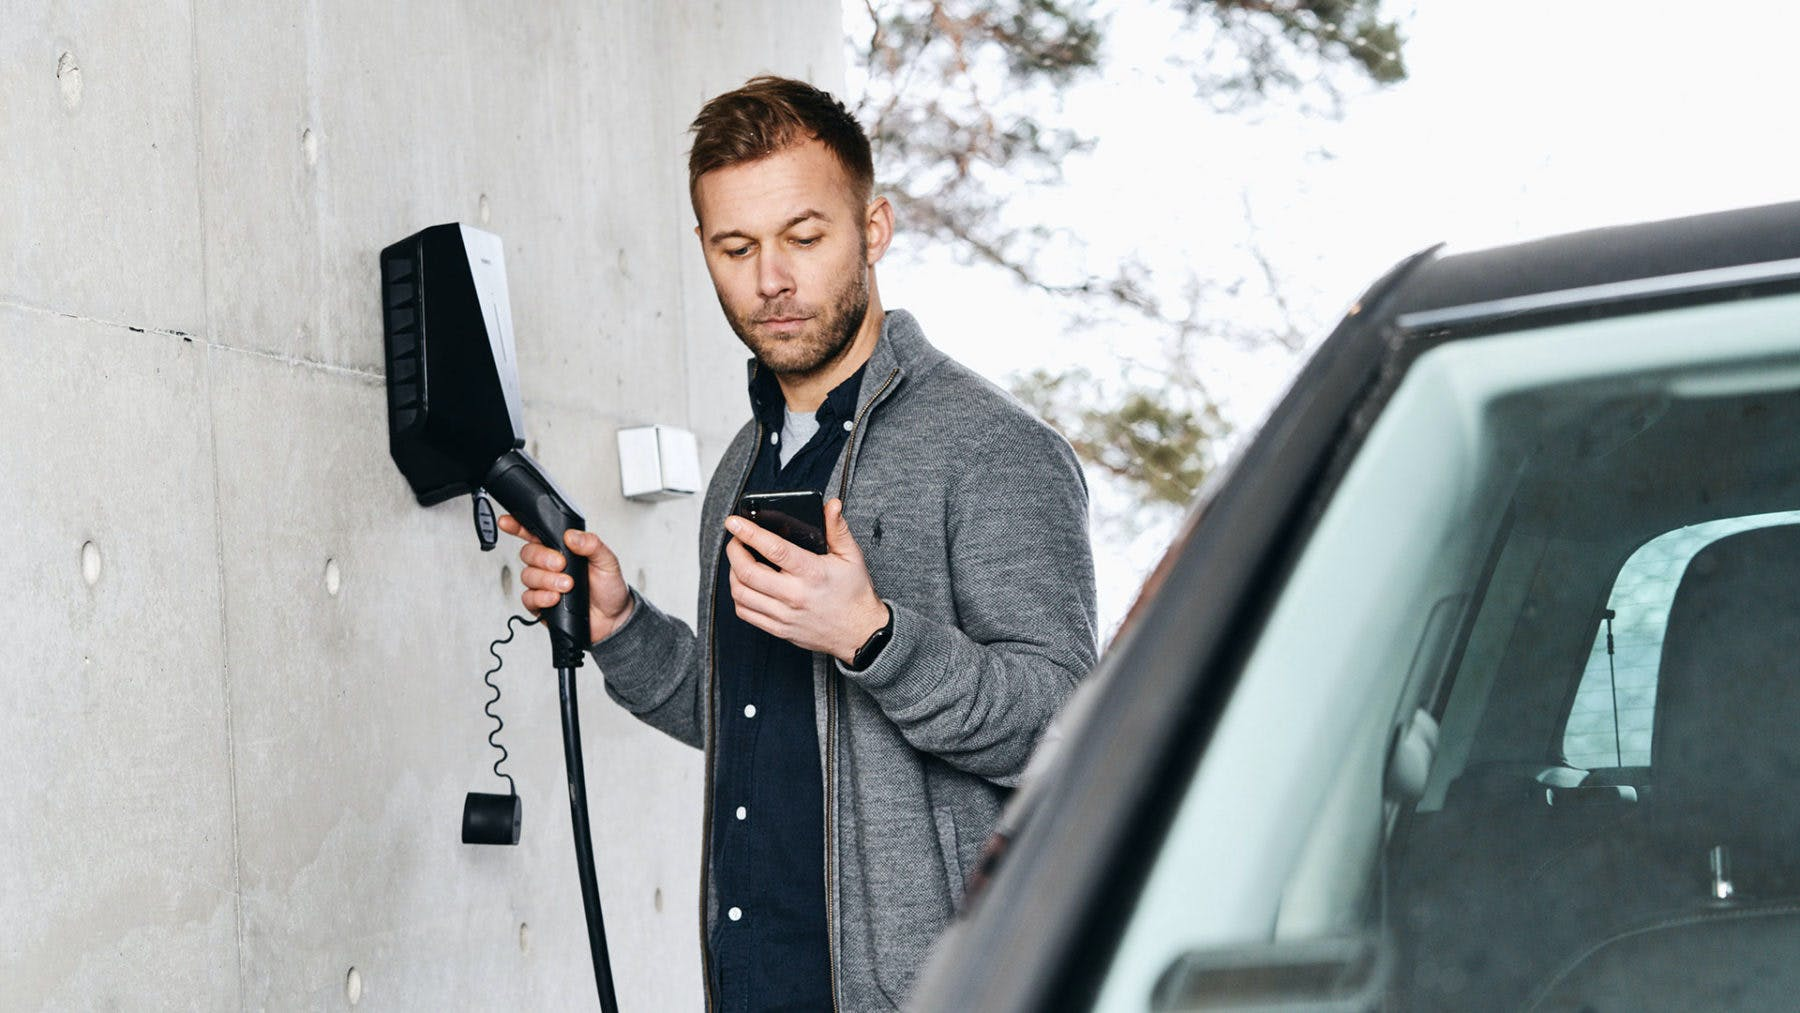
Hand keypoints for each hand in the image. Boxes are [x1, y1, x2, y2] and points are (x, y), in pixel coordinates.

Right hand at [497, 514, 634, 640]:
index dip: (518, 526)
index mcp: (562, 549)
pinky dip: (541, 597)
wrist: (613, 618)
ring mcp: (544, 584)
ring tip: (567, 585)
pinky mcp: (541, 604)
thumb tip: (572, 535)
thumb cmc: (609, 588)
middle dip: (543, 558)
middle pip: (528, 553)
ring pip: (527, 576)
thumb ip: (592, 544)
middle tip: (562, 565)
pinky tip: (554, 598)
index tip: (507, 521)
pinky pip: (528, 598)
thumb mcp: (607, 561)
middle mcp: (549, 565)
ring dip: (546, 580)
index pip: (535, 533)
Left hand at [724, 498, 887, 663]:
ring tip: (739, 561)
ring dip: (732, 573)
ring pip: (741, 594)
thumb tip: (832, 506)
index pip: (773, 549)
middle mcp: (794, 595)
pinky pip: (745, 613)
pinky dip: (738, 596)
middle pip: (747, 572)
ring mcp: (784, 615)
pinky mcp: (778, 629)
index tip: (734, 522)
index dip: (749, 533)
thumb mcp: (851, 556)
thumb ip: (838, 529)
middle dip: (734, 551)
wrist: (860, 632)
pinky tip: (745, 585)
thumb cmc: (854, 594)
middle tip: (736, 539)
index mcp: (812, 573)